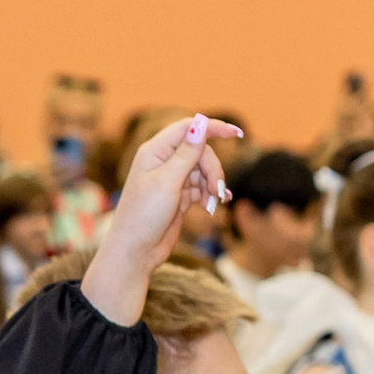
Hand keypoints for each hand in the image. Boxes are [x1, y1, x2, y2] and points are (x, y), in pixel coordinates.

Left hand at [80, 113, 237, 326]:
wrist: (136, 250)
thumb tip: (200, 124)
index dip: (212, 128)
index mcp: (155, 151)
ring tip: (214, 203)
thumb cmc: (144, 215)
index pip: (188, 128)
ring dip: (213, 184)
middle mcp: (162, 161)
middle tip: (217, 190)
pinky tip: (214, 205)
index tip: (237, 134)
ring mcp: (171, 178)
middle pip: (201, 152)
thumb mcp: (168, 181)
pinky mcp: (179, 194)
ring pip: (204, 170)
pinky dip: (210, 194)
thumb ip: (187, 153)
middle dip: (213, 169)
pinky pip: (202, 186)